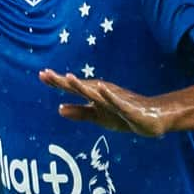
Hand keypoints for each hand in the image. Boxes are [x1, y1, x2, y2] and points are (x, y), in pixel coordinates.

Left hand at [42, 69, 166, 137]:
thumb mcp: (98, 117)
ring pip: (97, 92)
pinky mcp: (128, 108)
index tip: (41, 74)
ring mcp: (116, 100)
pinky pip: (118, 102)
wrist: (152, 120)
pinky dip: (109, 95)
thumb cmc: (124, 116)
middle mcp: (103, 93)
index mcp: (95, 95)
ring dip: (83, 85)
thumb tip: (58, 109)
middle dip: (64, 81)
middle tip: (45, 74)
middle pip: (81, 86)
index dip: (57, 82)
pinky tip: (101, 88)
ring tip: (68, 78)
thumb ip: (80, 112)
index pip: (73, 88)